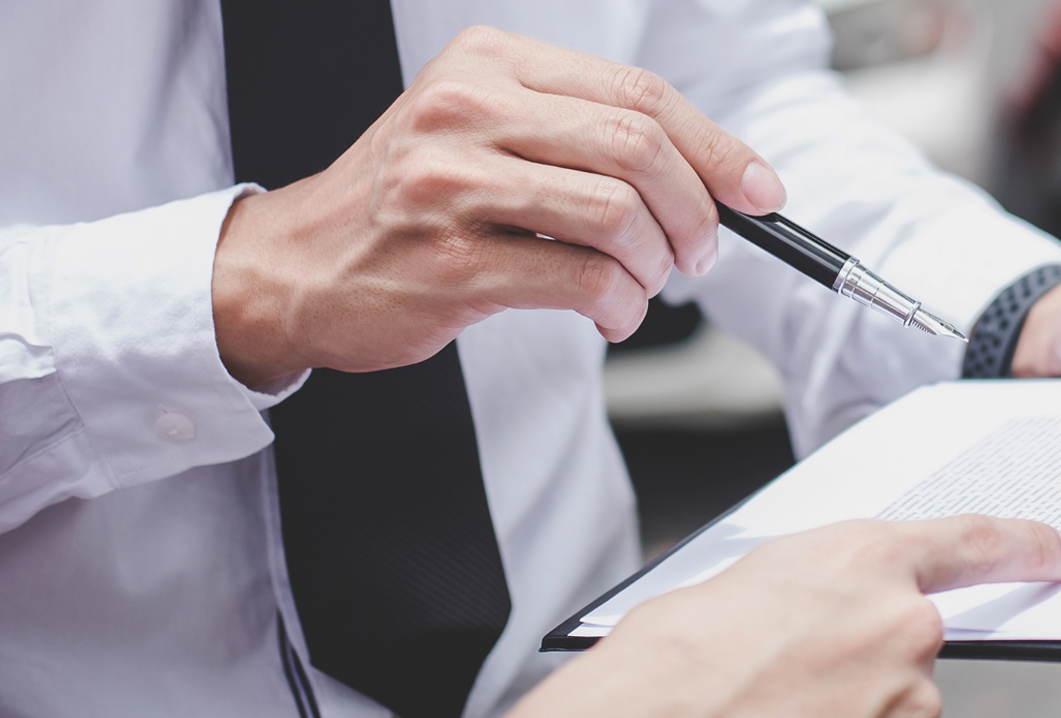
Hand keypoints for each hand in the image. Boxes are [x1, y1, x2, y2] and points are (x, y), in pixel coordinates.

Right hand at [210, 27, 786, 387]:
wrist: (299, 265)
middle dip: (696, 212)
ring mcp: (452, 185)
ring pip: (616, 214)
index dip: (717, 149)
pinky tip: (610, 313)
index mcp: (489, 62)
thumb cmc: (411, 205)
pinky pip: (579, 280)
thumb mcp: (485, 132)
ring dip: (655, 265)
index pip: (638, 93)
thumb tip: (713, 177)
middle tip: (701, 253)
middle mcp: (466, 109)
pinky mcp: (448, 262)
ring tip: (642, 286)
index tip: (761, 192)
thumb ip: (582, 135)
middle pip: (639, 146)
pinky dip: (619, 305)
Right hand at [601, 515, 1060, 717]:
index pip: (973, 544)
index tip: (1057, 553)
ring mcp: (908, 716)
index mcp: (864, 563)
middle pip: (905, 662)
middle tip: (771, 699)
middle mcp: (906, 632)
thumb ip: (809, 605)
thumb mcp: (738, 589)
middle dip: (853, 683)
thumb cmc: (667, 663)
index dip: (1022, 547)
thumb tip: (811, 647)